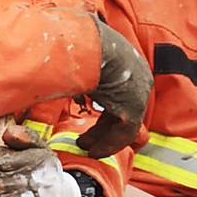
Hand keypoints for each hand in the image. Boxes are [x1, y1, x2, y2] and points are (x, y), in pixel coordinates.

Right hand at [76, 16, 151, 157]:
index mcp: (128, 62)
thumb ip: (77, 72)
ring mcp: (138, 93)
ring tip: (86, 148)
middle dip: (102, 128)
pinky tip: (94, 152)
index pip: (119, 93)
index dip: (103, 111)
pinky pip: (124, 133)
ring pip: (124, 124)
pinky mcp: (134, 108)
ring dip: (104, 139)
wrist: (85, 45)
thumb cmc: (76, 47)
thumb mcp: (79, 59)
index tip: (89, 120)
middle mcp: (138, 77)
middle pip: (122, 110)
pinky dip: (109, 144)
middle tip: (85, 140)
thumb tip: (57, 74)